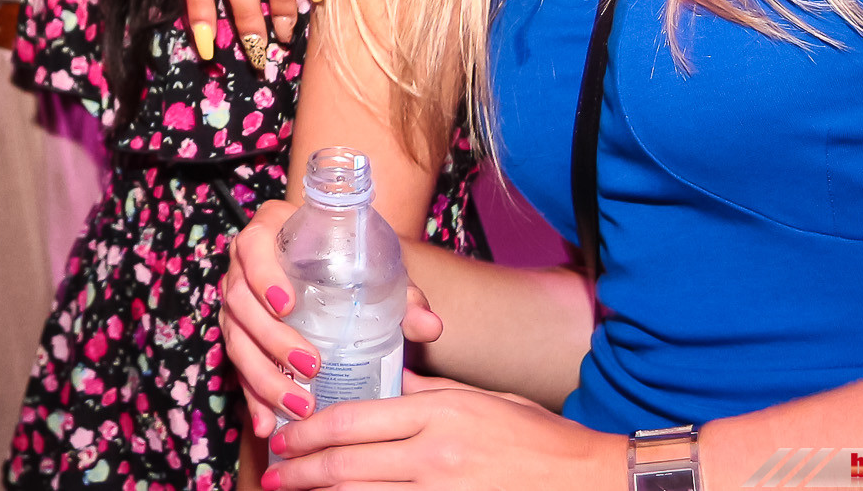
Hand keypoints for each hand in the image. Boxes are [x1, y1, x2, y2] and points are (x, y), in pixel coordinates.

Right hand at [219, 200, 443, 436]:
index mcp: (270, 231)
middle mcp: (243, 266)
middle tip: (312, 367)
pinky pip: (237, 368)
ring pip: (236, 340)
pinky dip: (252, 398)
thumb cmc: (351, 258)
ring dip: (264, 378)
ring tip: (300, 406)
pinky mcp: (239, 335)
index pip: (253, 248)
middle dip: (273, 341)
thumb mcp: (376, 266)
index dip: (264, 277)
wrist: (332, 261)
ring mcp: (237, 303)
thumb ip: (402, 295)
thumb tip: (430, 327)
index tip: (288, 305)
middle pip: (241, 303)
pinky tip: (267, 424)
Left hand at [261, 374, 622, 490]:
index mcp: (440, 412)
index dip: (311, 431)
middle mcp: (436, 453)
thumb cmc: (536, 438)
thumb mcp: (478, 401)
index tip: (285, 437)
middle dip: (302, 470)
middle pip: (348, 463)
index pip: (355, 419)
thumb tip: (384, 381)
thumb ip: (426, 393)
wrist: (589, 480)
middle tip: (273, 472)